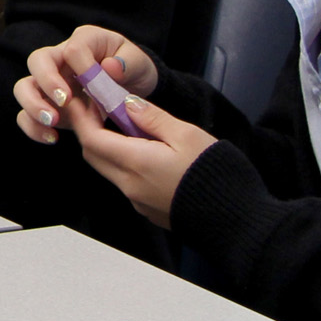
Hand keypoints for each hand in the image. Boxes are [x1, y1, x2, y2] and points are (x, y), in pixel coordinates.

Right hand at [13, 27, 160, 144]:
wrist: (131, 88)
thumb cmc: (132, 70)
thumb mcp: (139, 63)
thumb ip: (128, 63)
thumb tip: (110, 67)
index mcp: (83, 42)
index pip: (72, 49)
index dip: (80, 66)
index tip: (92, 85)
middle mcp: (60, 59)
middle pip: (37, 61)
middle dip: (46, 82)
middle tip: (63, 101)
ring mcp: (50, 84)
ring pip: (24, 88)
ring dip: (33, 105)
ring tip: (51, 122)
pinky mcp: (48, 107)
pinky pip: (27, 115)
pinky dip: (33, 127)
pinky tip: (52, 138)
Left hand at [64, 93, 215, 228]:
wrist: (238, 222)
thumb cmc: (217, 176)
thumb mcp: (188, 135)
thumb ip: (153, 118)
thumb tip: (128, 104)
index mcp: (136, 163)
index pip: (91, 138)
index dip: (82, 117)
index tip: (82, 98)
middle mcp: (130, 185)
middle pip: (94, 154)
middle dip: (89, 129)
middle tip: (98, 106)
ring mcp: (138, 200)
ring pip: (108, 168)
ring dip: (106, 146)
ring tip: (122, 123)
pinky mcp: (148, 208)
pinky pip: (124, 181)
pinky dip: (122, 161)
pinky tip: (140, 149)